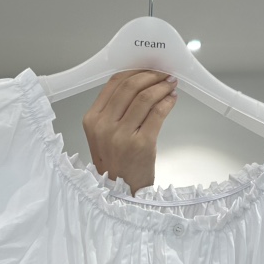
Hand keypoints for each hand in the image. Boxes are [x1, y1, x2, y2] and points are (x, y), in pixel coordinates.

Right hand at [82, 70, 177, 194]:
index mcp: (92, 121)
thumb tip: (137, 85)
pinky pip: (158, 113)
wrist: (121, 194)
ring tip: (170, 85)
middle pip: (130, 87)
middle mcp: (105, 126)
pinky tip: (171, 99)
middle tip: (163, 75)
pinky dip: (167, 102)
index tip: (147, 69)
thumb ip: (113, 112)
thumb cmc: (115, 166)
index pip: (113, 83)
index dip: (134, 71)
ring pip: (145, 97)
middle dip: (151, 75)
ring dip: (161, 87)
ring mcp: (122, 136)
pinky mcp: (142, 144)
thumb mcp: (103, 137)